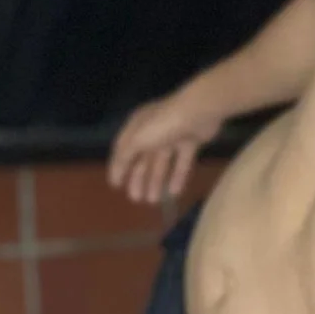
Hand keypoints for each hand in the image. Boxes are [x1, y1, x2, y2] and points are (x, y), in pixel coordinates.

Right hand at [107, 84, 223, 203]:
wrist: (199, 112)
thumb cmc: (163, 124)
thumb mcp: (137, 139)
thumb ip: (124, 156)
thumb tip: (115, 173)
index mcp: (138, 125)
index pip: (123, 148)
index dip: (119, 167)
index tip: (116, 187)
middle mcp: (154, 129)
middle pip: (143, 157)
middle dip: (139, 178)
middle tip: (136, 199)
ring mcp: (173, 135)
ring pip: (162, 162)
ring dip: (156, 181)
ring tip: (153, 201)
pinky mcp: (190, 141)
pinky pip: (182, 162)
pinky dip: (178, 177)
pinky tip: (174, 193)